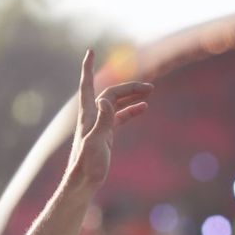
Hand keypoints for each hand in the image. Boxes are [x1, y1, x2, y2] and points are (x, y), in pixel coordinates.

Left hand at [63, 49, 153, 190]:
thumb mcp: (95, 141)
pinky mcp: (106, 135)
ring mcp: (99, 124)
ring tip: (150, 92)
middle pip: (110, 93)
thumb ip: (102, 120)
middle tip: (149, 87)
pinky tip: (144, 108)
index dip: (88, 67)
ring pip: (117, 103)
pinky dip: (131, 110)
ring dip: (132, 96)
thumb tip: (107, 100)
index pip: (88, 85)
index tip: (90, 51)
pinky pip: (120, 117)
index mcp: (88, 114)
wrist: (84, 183)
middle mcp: (92, 115)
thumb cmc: (87, 164)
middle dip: (129, 86)